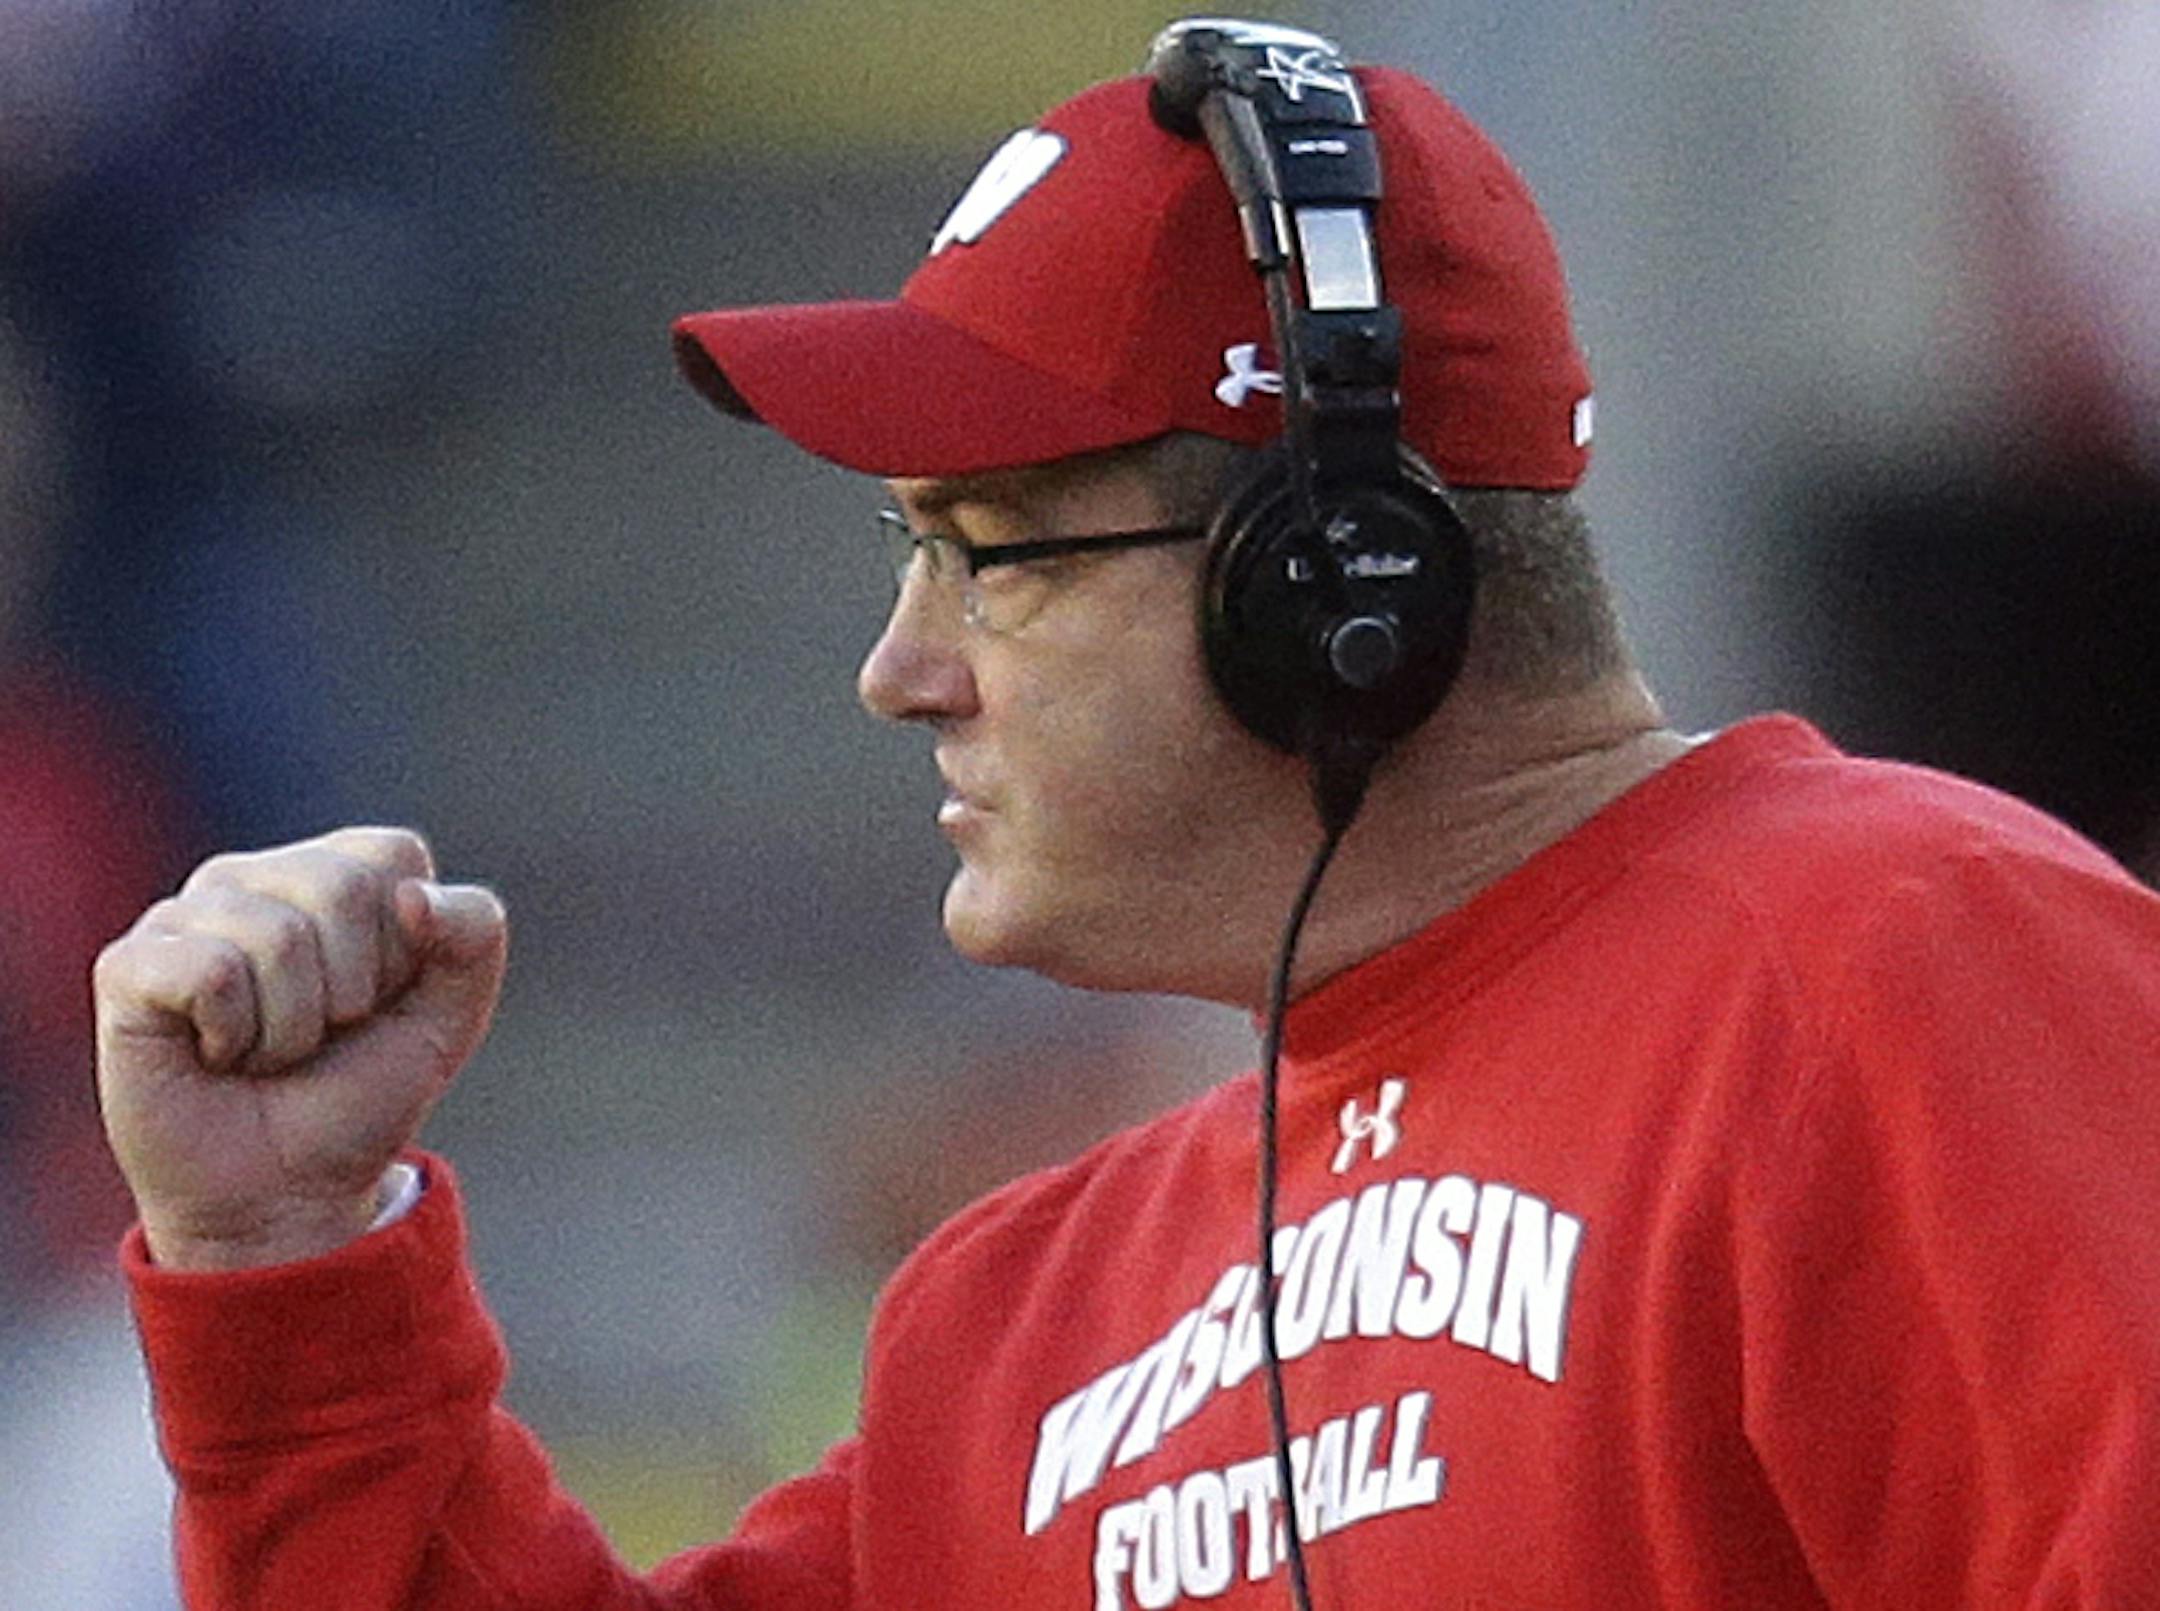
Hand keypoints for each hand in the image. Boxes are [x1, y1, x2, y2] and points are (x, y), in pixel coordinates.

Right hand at [94, 827, 507, 1270]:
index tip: (378, 1001)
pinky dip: (235, 1036)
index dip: (405, 948)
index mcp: (336, 869)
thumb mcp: (449, 1018)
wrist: (287, 1192)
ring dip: (293, 1028)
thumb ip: (473, 936)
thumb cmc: (359, 1094)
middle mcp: (257, 875)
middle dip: (352, 991)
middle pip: (339, 889)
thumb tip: (413, 894)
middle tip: (320, 1035)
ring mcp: (186, 913)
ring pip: (278, 938)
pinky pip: (211, 973)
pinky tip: (216, 1054)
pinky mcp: (129, 964)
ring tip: (266, 1052)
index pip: (395, 857)